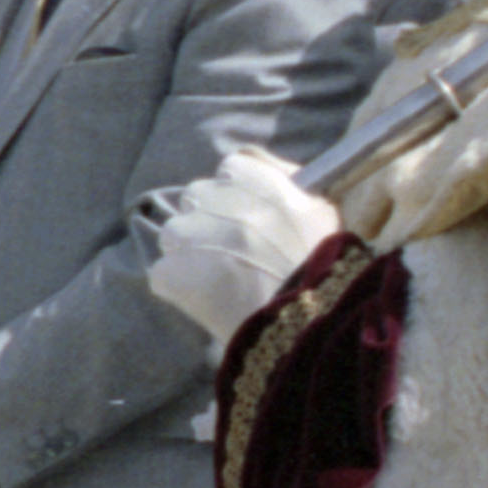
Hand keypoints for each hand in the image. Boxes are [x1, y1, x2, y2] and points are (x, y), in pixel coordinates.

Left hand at [146, 146, 339, 343]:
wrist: (308, 321)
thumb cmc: (323, 267)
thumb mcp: (320, 208)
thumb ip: (286, 180)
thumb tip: (258, 167)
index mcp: (253, 178)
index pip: (230, 170)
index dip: (237, 197)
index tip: (251, 220)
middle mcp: (215, 197)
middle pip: (196, 199)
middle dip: (209, 223)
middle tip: (235, 255)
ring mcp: (187, 233)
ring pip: (174, 235)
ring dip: (190, 255)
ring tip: (222, 282)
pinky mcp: (169, 271)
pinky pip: (164, 274)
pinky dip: (180, 288)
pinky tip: (208, 302)